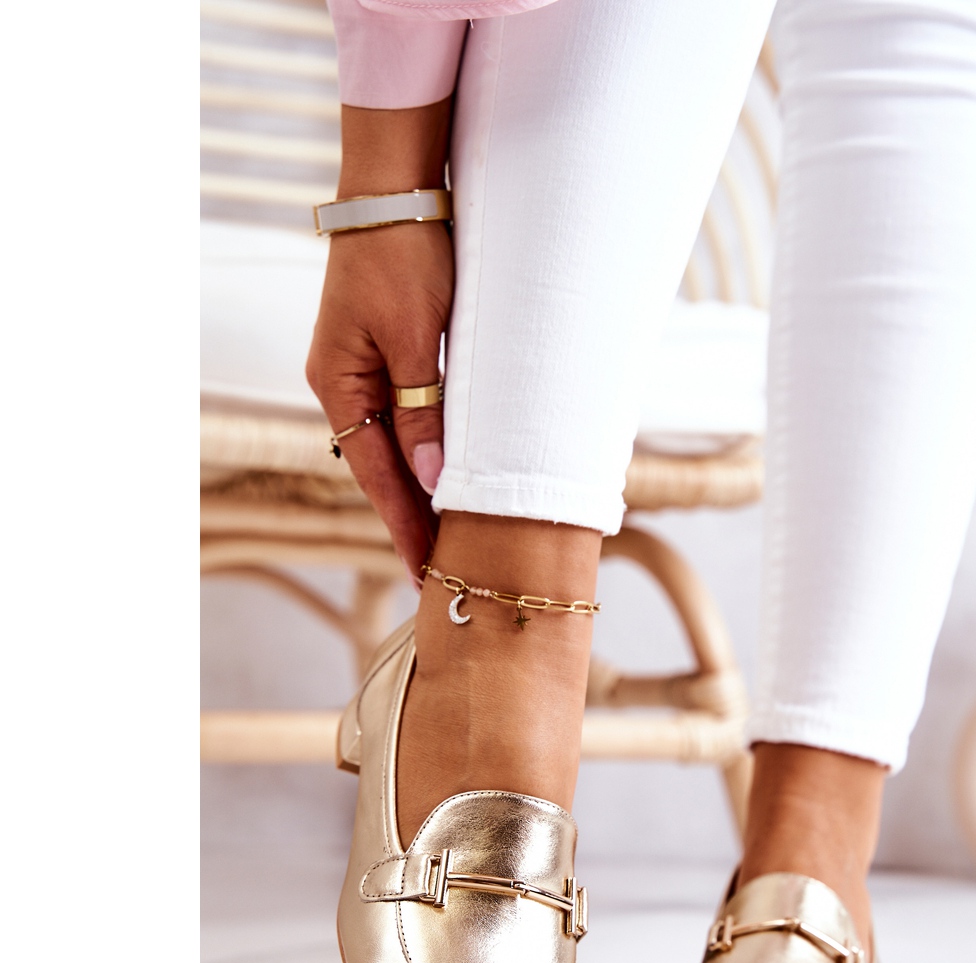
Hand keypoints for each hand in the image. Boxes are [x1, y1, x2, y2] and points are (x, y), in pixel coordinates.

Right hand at [305, 99, 452, 578]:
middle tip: (445, 569)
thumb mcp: (417, 339)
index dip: (404, 524)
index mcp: (339, 385)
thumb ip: (422, 413)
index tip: (427, 569)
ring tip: (450, 538)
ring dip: (421, 490)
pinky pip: (405, 420)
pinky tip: (446, 478)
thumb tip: (430, 482)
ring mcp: (364, 372)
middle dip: (413, 518)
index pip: (377, 475)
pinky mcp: (387, 357)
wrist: (398, 192)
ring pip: (396, 448)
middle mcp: (344, 386)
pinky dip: (427, 452)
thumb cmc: (403, 257)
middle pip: (382, 468)